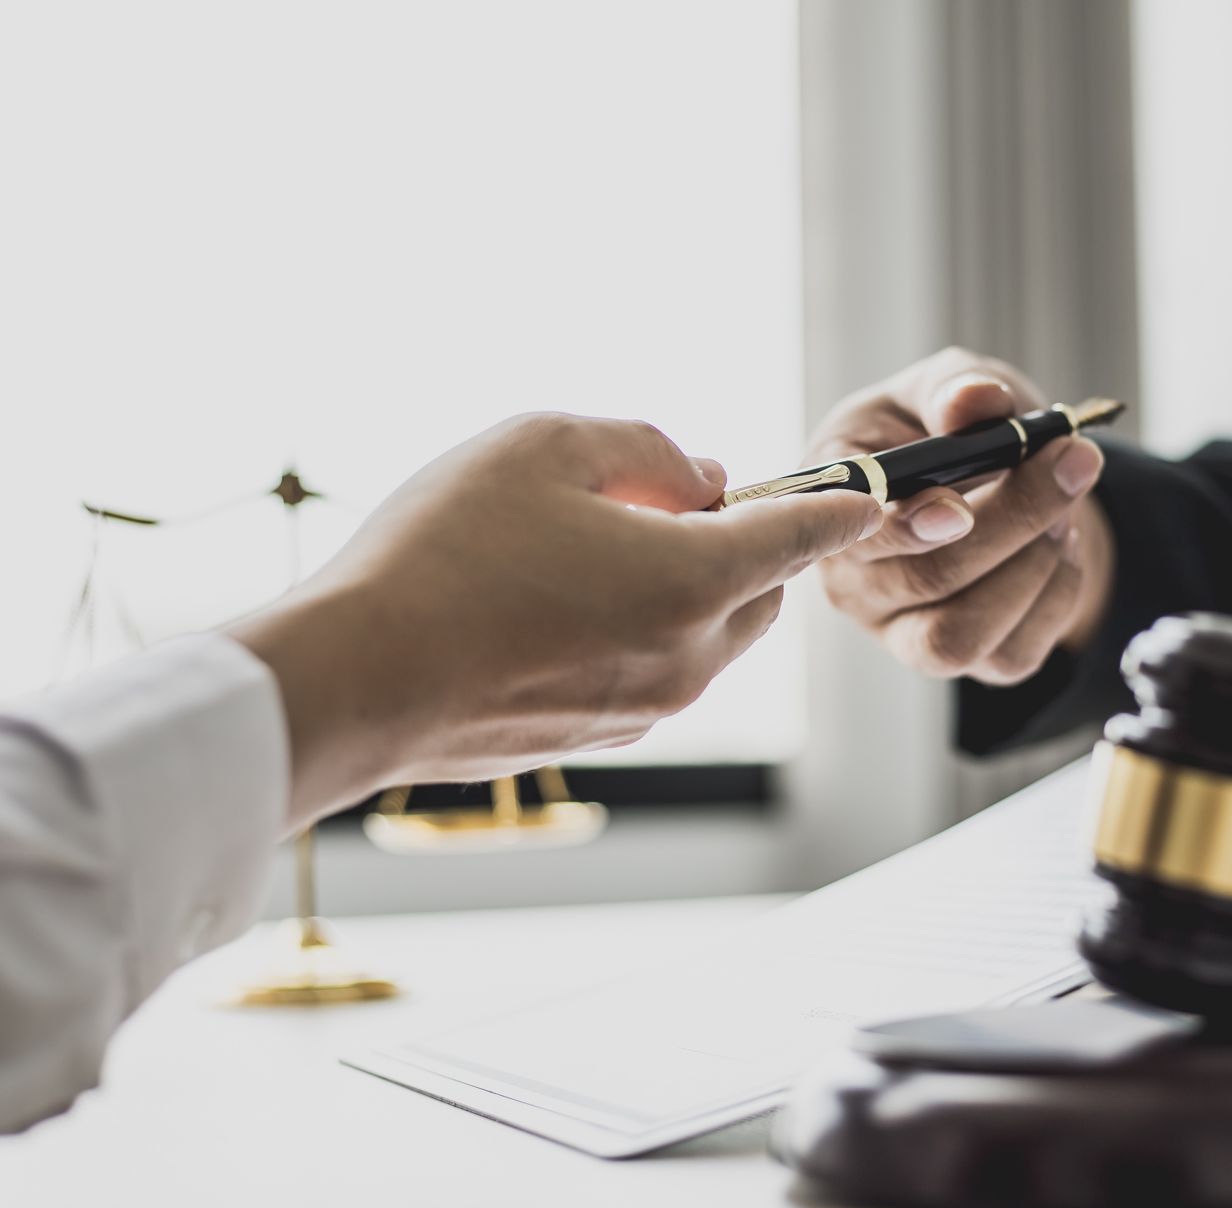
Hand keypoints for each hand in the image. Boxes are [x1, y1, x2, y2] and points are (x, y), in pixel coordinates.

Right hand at [229, 414, 881, 825]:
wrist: (356, 682)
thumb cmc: (442, 553)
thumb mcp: (542, 446)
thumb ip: (645, 447)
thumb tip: (701, 476)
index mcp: (693, 581)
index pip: (801, 535)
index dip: (842, 504)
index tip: (874, 494)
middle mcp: (687, 658)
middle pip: (762, 594)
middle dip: (747, 544)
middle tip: (671, 499)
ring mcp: (645, 709)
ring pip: (708, 638)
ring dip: (690, 589)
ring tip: (600, 546)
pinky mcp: (598, 738)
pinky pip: (656, 673)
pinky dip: (646, 631)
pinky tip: (564, 602)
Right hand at [809, 347, 1115, 683]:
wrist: (987, 474)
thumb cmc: (941, 429)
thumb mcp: (942, 387)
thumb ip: (952, 387)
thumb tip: (976, 399)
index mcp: (834, 502)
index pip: (855, 533)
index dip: (907, 527)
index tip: (961, 508)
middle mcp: (852, 578)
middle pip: (927, 579)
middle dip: (1016, 519)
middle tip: (1073, 463)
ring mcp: (897, 629)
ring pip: (961, 636)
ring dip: (1034, 567)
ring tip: (1063, 512)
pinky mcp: (953, 657)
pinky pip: (1008, 657)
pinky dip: (1055, 597)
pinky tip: (1060, 550)